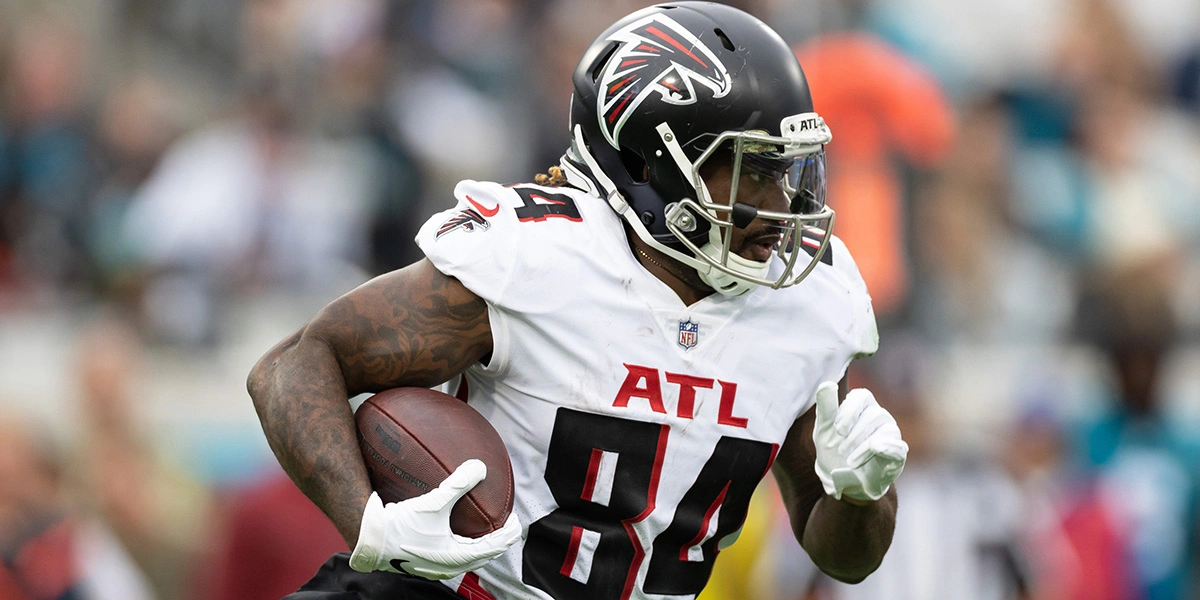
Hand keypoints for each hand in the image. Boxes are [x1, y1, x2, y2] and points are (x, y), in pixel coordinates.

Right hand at [349, 459, 521, 578]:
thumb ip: (458, 484)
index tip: (515, 520)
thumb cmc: (400, 526)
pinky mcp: (424, 564)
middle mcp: (448, 567)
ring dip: (480, 545)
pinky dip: (462, 545)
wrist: (369, 540)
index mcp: (456, 557)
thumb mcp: (432, 503)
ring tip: (484, 528)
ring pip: (468, 559)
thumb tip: (480, 467)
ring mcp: (435, 568)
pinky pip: (452, 557)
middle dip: (497, 540)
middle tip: (504, 524)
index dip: (509, 533)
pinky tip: (453, 530)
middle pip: (484, 556)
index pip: (494, 547)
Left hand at [812, 382, 907, 501]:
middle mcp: (880, 417)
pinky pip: (898, 447)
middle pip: (874, 414)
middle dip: (854, 435)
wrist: (843, 479)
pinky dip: (886, 448)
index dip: (850, 411)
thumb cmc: (834, 449)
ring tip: (850, 460)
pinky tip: (875, 450)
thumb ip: (826, 407)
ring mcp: (891, 434)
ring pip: (885, 431)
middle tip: (841, 450)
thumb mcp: (823, 429)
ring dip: (863, 447)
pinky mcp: (898, 453)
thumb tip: (826, 383)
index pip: (862, 396)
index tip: (838, 429)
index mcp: (863, 407)